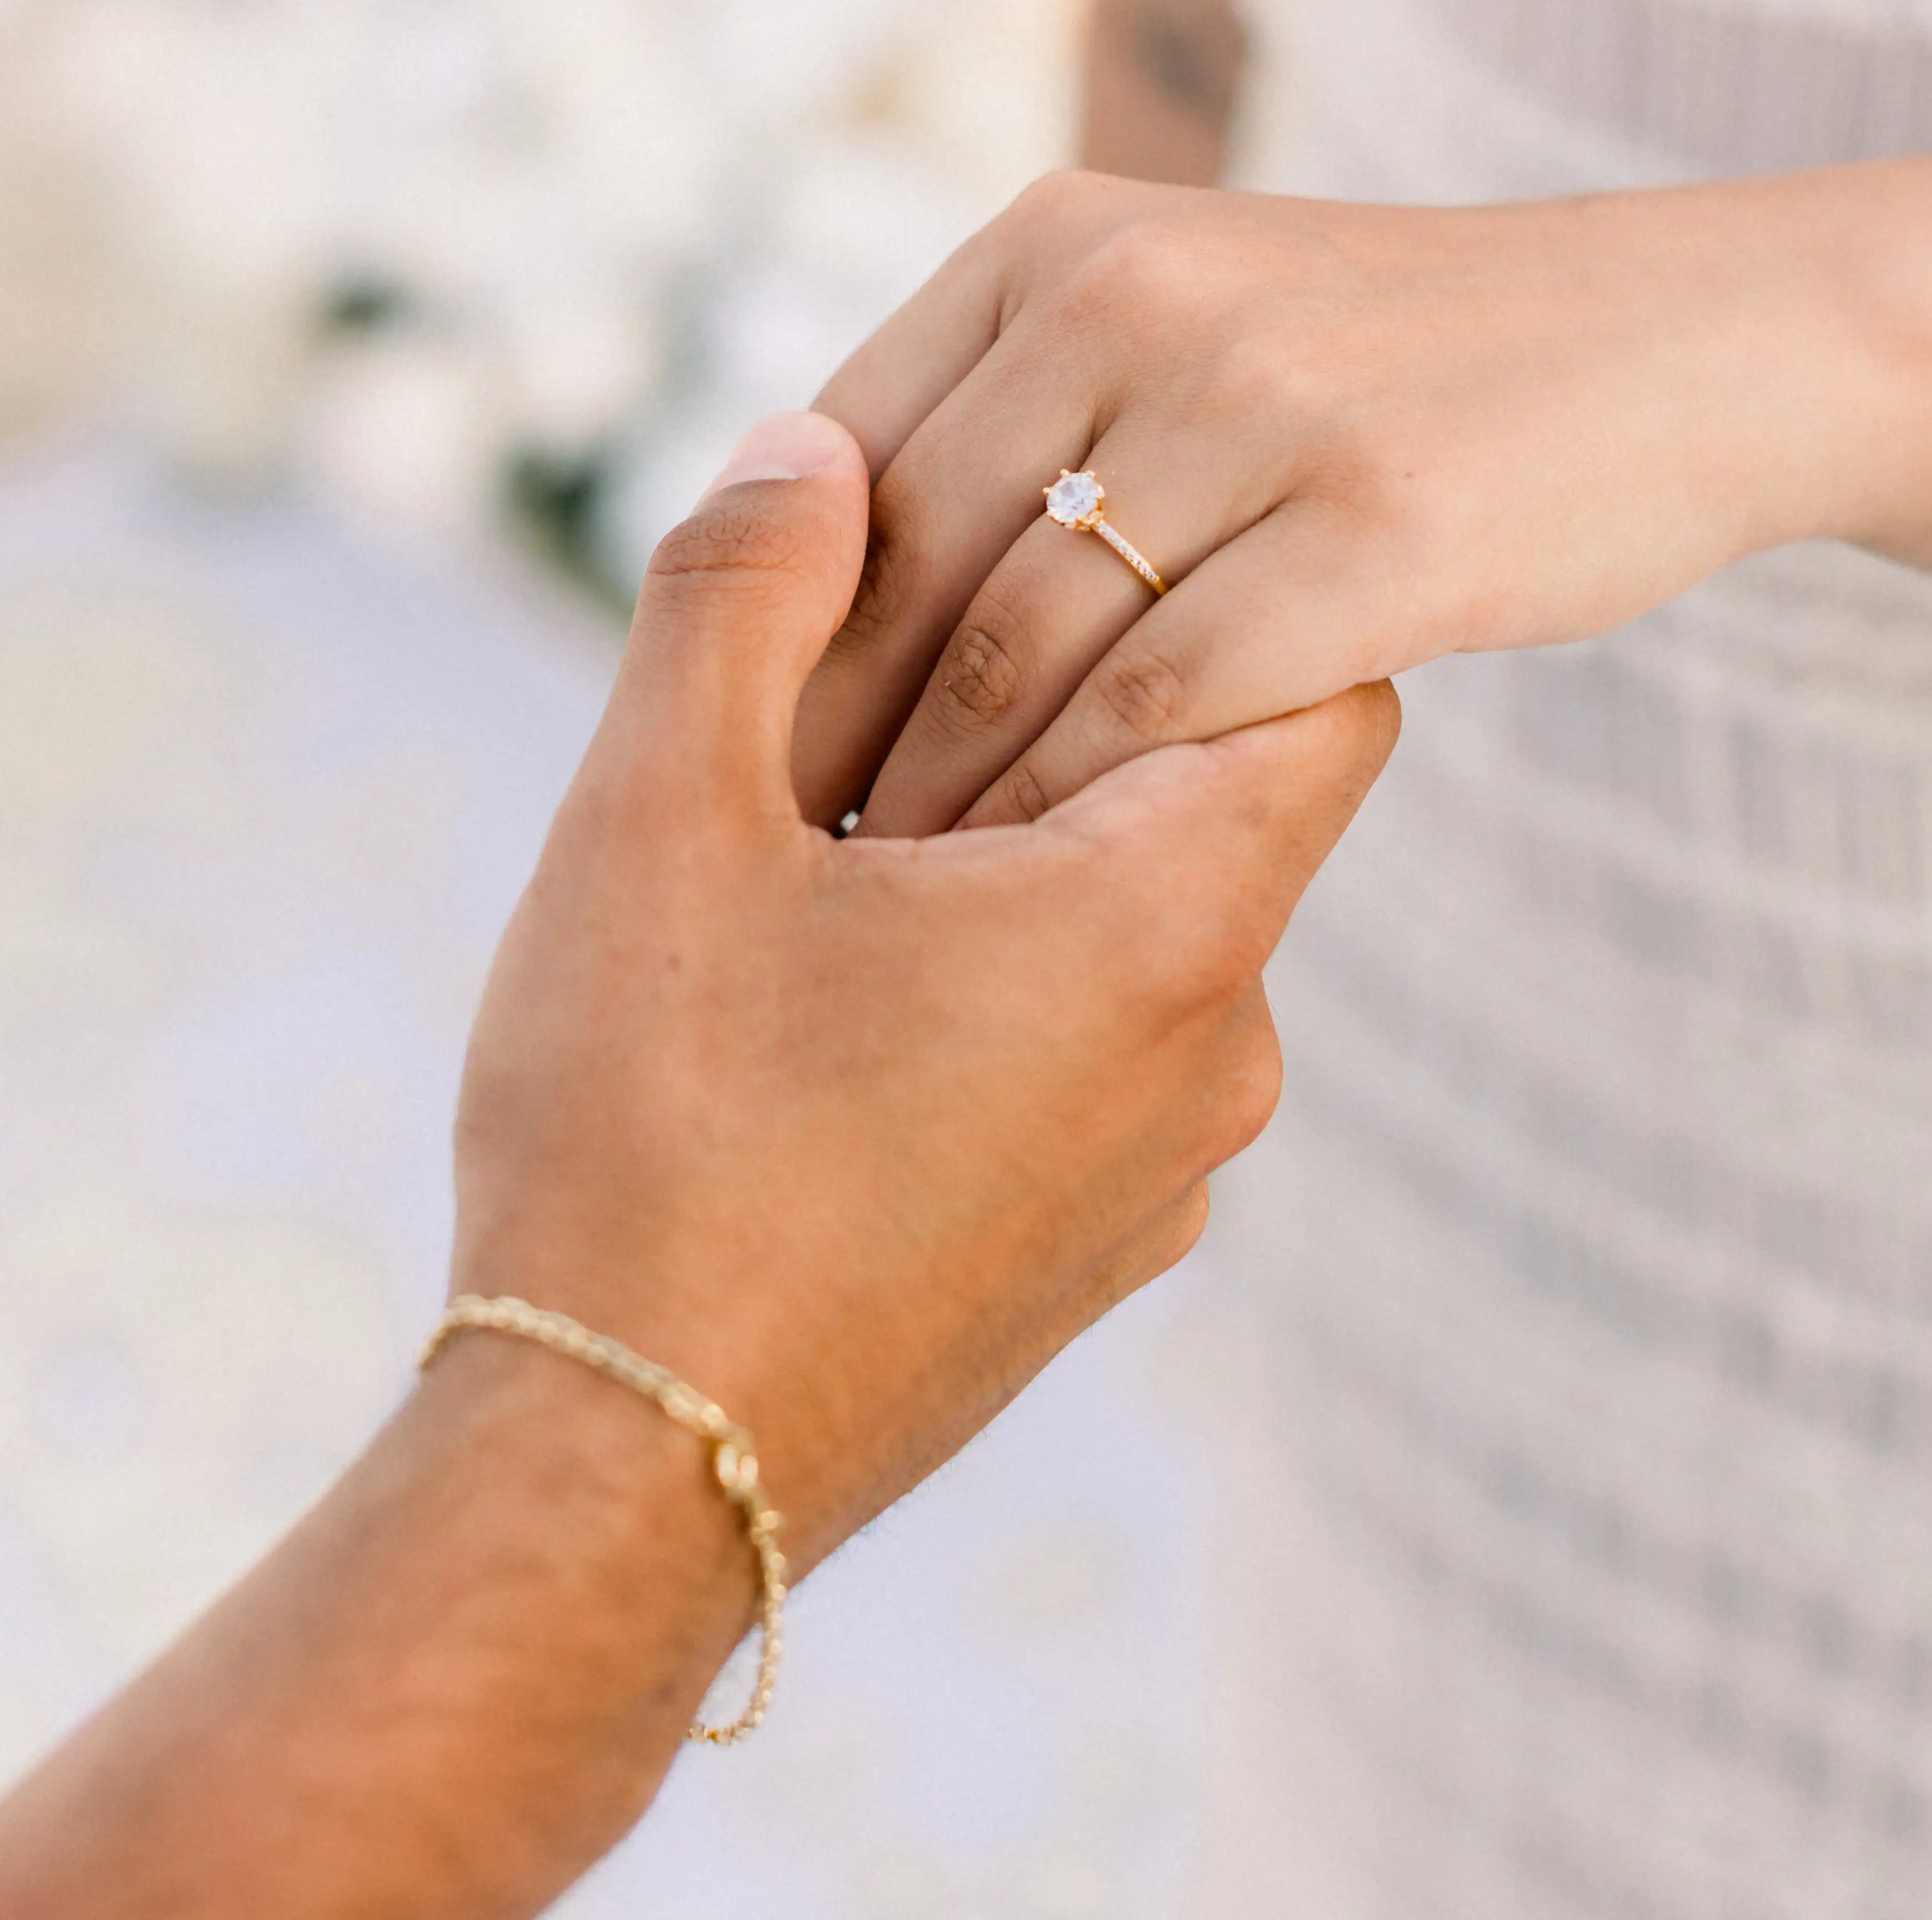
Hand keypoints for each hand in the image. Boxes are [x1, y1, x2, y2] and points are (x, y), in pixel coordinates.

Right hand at [453, 408, 1395, 1567]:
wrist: (611, 1490)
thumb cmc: (646, 1137)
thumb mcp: (661, 815)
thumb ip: (746, 596)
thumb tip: (810, 440)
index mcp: (1166, 926)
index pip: (1319, 678)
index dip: (1213, 588)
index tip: (1067, 561)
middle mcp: (1215, 1059)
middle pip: (1213, 800)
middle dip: (1059, 717)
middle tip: (872, 694)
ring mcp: (1157, 1182)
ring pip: (1138, 937)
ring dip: (1009, 865)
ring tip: (820, 859)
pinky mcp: (1083, 1264)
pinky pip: (1089, 1063)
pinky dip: (995, 994)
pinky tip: (825, 1007)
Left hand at [792, 163, 1931, 840]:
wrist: (1678, 340)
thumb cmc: (1406, 357)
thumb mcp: (1192, 300)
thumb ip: (1021, 390)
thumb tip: (817, 521)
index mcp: (1056, 235)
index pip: (841, 444)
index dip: (766, 615)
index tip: (719, 748)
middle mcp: (1131, 293)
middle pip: (902, 555)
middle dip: (819, 728)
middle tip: (765, 865)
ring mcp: (1255, 406)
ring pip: (1014, 646)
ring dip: (929, 797)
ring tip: (870, 906)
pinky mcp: (1371, 530)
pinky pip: (1161, 707)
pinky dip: (1077, 813)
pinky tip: (1037, 896)